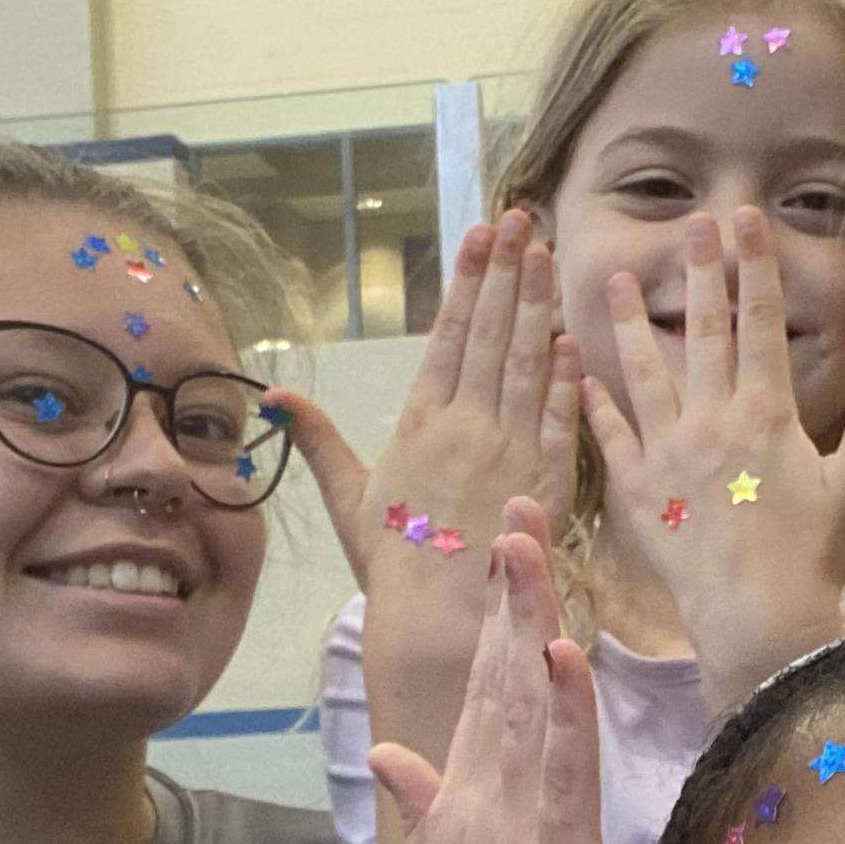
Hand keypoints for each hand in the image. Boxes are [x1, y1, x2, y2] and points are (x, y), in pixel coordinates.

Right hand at [289, 210, 579, 602]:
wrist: (440, 622)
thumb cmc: (394, 564)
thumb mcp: (351, 498)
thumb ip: (320, 440)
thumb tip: (272, 396)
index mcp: (420, 424)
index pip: (448, 336)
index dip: (466, 282)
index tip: (480, 235)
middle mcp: (467, 426)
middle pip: (491, 334)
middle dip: (508, 272)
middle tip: (524, 221)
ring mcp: (510, 449)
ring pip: (529, 362)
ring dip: (540, 305)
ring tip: (548, 255)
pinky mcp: (547, 478)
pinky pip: (562, 415)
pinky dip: (568, 375)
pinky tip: (572, 335)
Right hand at [368, 508, 605, 843]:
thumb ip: (421, 819)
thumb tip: (397, 757)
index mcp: (456, 814)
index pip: (478, 701)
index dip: (493, 626)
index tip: (500, 557)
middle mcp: (476, 809)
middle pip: (497, 683)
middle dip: (508, 594)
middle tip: (518, 508)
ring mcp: (508, 834)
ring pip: (524, 710)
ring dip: (531, 624)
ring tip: (533, 546)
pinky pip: (559, 776)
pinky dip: (563, 714)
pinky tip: (564, 657)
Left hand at [574, 207, 844, 712]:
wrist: (759, 622)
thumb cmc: (813, 558)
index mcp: (767, 415)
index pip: (760, 323)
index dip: (753, 268)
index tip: (745, 221)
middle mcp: (714, 423)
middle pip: (704, 332)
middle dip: (699, 272)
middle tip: (690, 222)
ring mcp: (670, 454)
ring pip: (644, 372)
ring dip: (629, 322)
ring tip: (612, 278)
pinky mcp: (639, 491)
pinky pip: (610, 436)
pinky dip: (593, 401)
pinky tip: (579, 370)